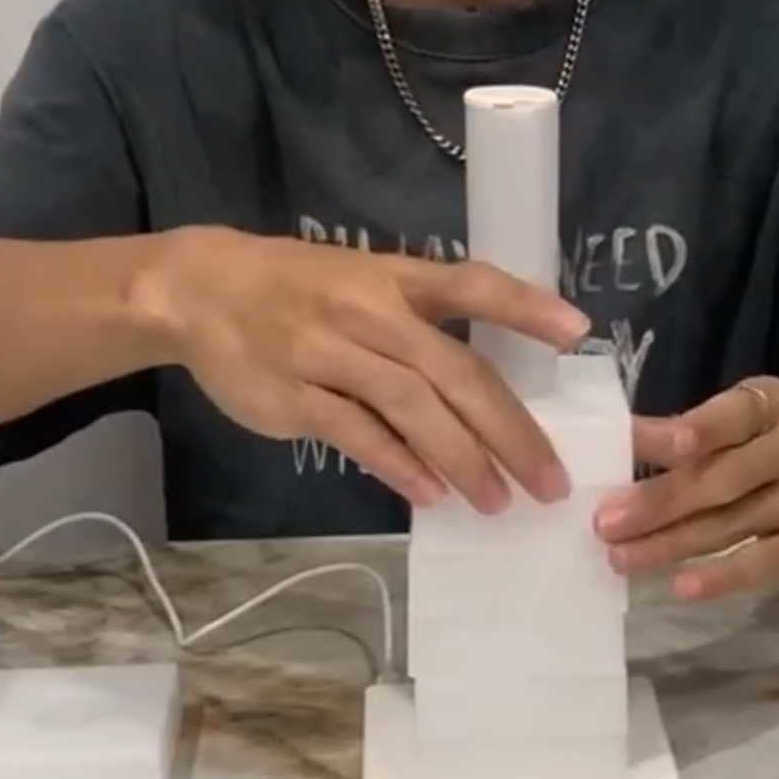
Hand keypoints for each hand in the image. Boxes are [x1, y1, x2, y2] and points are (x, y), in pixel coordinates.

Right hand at [148, 226, 590, 511]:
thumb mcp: (364, 280)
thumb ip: (421, 321)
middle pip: (456, 371)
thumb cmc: (298, 289)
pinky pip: (357, 434)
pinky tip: (431, 494)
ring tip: (499, 500)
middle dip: (510, 429)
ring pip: (412, 407)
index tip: (578, 331)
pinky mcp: (294, 397)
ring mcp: (330, 354)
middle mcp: (369, 313)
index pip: (470, 285)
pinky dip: (398, 465)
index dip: (524, 307)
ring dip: (462, 457)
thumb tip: (486, 389)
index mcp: (394, 278)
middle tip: (551, 480)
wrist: (200, 289)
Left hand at [594, 376, 778, 599]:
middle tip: (605, 521)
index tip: (647, 441)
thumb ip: (700, 433)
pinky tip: (680, 583)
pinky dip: (719, 575)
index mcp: (777, 406)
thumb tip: (625, 440)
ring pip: (730, 524)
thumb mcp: (757, 424)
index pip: (733, 414)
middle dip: (658, 500)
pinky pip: (760, 562)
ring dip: (669, 543)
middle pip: (721, 477)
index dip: (693, 428)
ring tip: (621, 556)